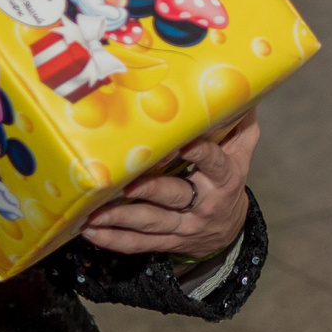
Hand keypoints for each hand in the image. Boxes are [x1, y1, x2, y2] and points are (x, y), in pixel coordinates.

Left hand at [80, 112, 257, 258]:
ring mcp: (183, 226)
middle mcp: (203, 204)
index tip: (184, 144)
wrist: (229, 230)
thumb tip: (240, 87)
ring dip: (121, 218)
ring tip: (93, 213)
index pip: (214, 165)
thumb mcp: (241, 154)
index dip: (201, 155)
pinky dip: (114, 240)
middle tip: (125, 183)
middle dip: (149, 190)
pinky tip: (91, 232)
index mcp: (224, 179)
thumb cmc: (228, 182)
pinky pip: (139, 244)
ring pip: (151, 222)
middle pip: (174, 196)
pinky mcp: (167, 242)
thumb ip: (240, 125)